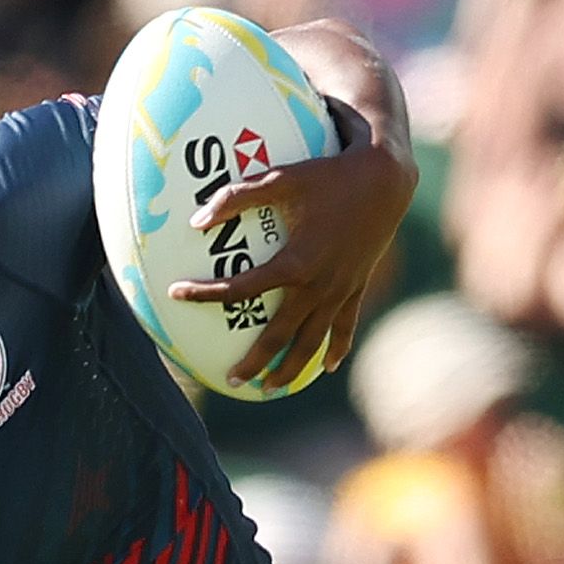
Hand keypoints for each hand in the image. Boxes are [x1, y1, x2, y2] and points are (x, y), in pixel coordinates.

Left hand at [170, 122, 414, 391]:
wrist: (386, 180)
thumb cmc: (330, 175)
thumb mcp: (281, 179)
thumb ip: (237, 197)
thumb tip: (195, 220)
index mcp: (294, 264)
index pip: (241, 289)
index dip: (206, 293)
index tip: (176, 294)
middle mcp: (317, 286)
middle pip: (279, 335)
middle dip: (255, 362)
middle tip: (232, 381)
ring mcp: (340, 291)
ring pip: (312, 341)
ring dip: (291, 368)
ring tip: (270, 388)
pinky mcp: (356, 287)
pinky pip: (345, 326)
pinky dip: (337, 348)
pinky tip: (327, 368)